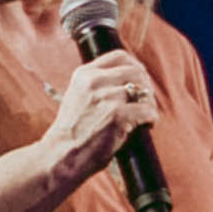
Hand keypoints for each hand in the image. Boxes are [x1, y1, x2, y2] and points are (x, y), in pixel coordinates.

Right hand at [42, 50, 159, 177]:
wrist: (60, 155)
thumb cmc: (72, 132)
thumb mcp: (78, 97)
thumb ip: (97, 85)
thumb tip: (129, 81)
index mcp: (84, 74)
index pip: (119, 56)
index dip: (136, 66)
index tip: (140, 80)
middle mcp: (94, 81)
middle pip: (136, 72)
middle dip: (146, 87)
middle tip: (146, 102)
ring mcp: (106, 97)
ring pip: (143, 91)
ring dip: (149, 104)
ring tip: (145, 117)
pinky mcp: (116, 115)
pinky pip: (147, 110)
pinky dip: (151, 118)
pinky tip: (148, 125)